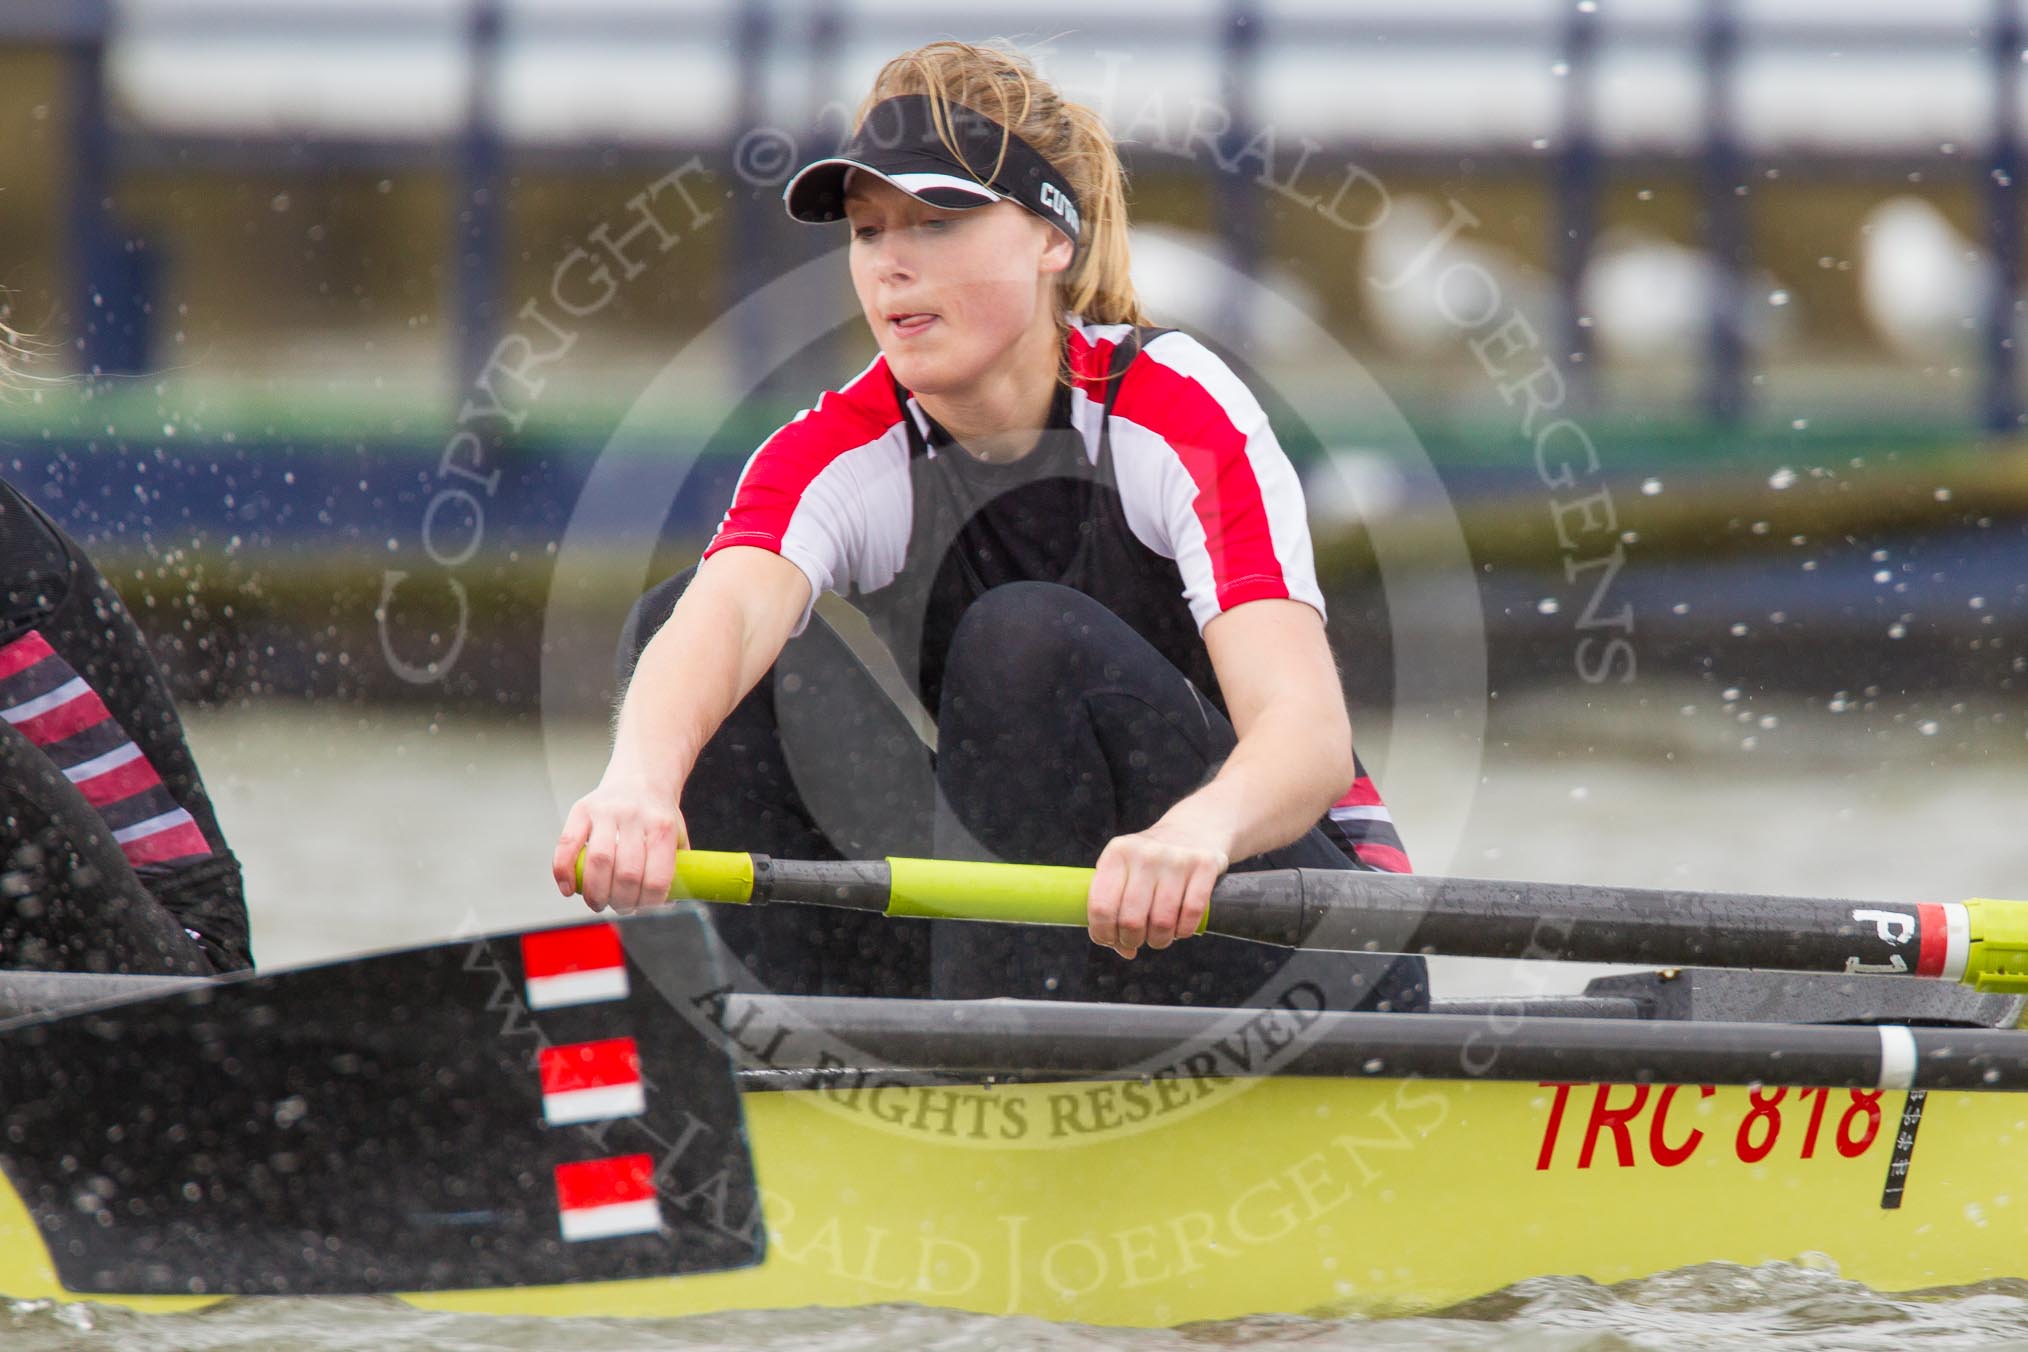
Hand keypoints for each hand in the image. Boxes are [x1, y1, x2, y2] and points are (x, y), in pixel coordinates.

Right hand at [551, 773, 686, 915]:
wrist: (642, 775)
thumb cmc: (659, 814)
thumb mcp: (678, 835)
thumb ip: (677, 867)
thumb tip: (669, 905)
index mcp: (663, 827)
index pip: (657, 877)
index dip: (649, 902)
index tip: (644, 909)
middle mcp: (634, 816)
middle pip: (626, 873)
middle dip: (622, 901)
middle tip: (620, 908)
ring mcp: (606, 811)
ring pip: (597, 862)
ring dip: (595, 893)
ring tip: (598, 903)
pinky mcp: (582, 809)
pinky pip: (567, 845)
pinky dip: (563, 872)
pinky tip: (568, 889)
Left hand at [1087, 822, 1229, 959]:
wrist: (1195, 829)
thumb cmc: (1151, 861)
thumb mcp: (1125, 869)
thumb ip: (1115, 907)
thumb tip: (1123, 950)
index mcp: (1117, 853)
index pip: (1101, 906)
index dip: (1103, 933)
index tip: (1111, 940)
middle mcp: (1145, 853)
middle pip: (1131, 920)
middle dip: (1131, 940)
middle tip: (1136, 941)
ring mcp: (1176, 858)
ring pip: (1162, 922)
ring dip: (1159, 940)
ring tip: (1159, 937)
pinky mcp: (1205, 864)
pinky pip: (1191, 914)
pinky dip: (1183, 931)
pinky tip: (1179, 929)